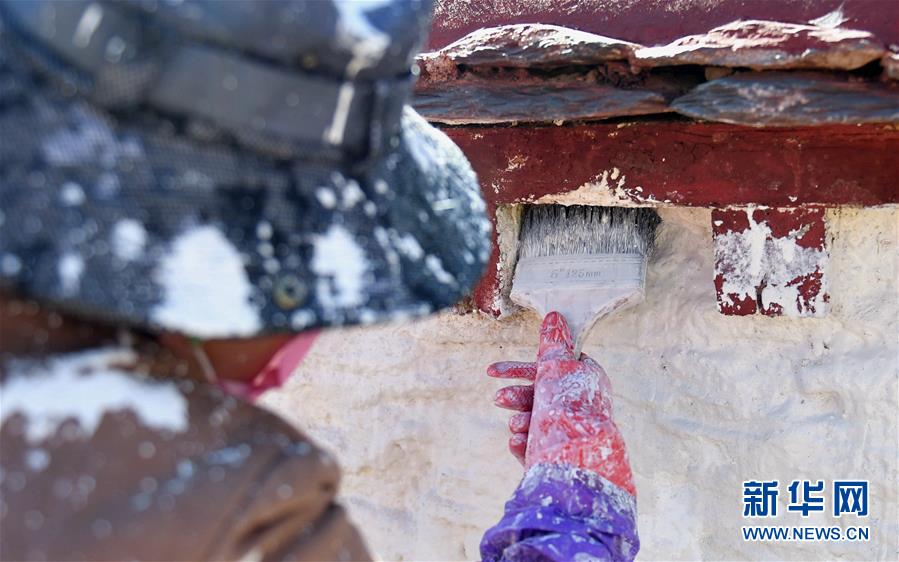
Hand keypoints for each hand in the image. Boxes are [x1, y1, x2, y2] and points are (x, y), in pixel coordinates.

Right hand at [488, 312, 634, 494]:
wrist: (575, 459)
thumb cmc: (567, 407)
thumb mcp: (556, 366)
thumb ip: (552, 343)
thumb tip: (555, 316)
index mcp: (583, 383)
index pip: (548, 370)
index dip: (519, 370)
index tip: (493, 372)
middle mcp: (577, 408)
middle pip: (537, 396)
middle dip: (516, 397)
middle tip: (499, 399)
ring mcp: (567, 434)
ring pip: (533, 421)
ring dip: (521, 420)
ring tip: (517, 427)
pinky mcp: (557, 457)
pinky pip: (534, 446)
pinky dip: (523, 442)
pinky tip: (518, 441)